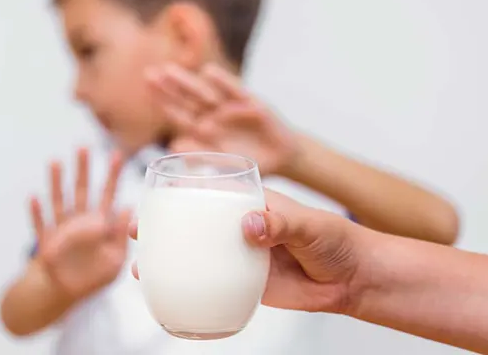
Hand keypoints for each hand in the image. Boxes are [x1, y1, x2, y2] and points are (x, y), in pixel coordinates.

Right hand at [30, 148, 129, 299]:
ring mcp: (61, 229)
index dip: (113, 176)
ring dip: (56, 182)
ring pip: (59, 201)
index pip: (108, 195)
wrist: (64, 292)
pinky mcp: (46, 243)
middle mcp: (79, 221)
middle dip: (83, 169)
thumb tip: (129, 208)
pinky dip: (37, 213)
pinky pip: (40, 226)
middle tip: (84, 147)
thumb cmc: (93, 277)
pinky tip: (34, 198)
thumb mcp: (116, 260)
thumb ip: (121, 235)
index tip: (117, 155)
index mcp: (100, 223)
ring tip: (55, 162)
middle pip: (81, 190)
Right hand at [129, 189, 363, 313]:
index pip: (207, 193)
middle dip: (161, 228)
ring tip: (142, 268)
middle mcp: (238, 228)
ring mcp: (239, 256)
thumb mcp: (308, 225)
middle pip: (192, 224)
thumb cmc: (334, 239)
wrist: (351, 278)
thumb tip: (248, 227)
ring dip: (168, 259)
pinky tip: (171, 293)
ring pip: (196, 255)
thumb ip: (279, 224)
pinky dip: (191, 286)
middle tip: (136, 234)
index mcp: (251, 203)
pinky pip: (213, 282)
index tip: (153, 200)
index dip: (177, 194)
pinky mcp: (245, 282)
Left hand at [146, 63, 299, 175]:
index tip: (147, 88)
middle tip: (149, 74)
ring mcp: (231, 108)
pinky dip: (223, 82)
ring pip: (206, 93)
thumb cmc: (249, 163)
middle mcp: (214, 115)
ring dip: (188, 82)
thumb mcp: (223, 165)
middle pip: (188, 99)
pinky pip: (235, 92)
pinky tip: (208, 72)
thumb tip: (173, 146)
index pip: (179, 114)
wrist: (282, 158)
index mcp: (204, 131)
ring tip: (169, 71)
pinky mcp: (252, 103)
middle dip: (169, 87)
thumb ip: (200, 155)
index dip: (163, 101)